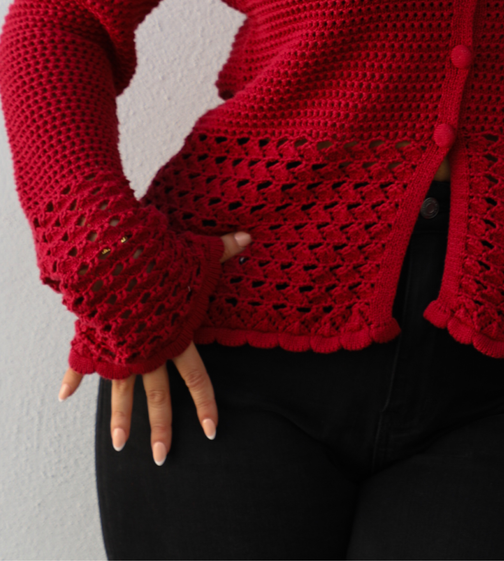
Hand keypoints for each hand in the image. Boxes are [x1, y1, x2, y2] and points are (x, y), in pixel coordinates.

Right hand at [58, 230, 251, 464]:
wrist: (113, 258)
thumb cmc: (159, 256)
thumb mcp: (197, 253)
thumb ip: (223, 249)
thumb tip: (249, 235)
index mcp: (175, 337)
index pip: (197, 379)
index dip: (206, 405)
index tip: (213, 431)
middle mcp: (148, 351)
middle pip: (158, 398)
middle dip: (162, 429)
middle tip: (162, 459)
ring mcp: (119, 349)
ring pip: (121, 393)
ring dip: (120, 420)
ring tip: (120, 447)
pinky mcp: (94, 340)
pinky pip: (80, 365)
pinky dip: (71, 380)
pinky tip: (64, 396)